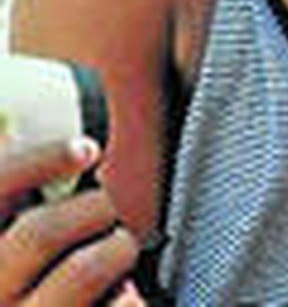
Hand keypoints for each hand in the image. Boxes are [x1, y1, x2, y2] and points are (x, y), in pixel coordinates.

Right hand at [0, 137, 141, 304]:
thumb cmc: (28, 290)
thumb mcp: (13, 242)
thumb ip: (15, 201)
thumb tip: (34, 139)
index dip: (37, 162)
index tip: (87, 148)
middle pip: (40, 233)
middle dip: (91, 210)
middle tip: (107, 211)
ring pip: (84, 270)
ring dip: (117, 247)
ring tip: (118, 251)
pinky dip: (131, 299)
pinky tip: (126, 294)